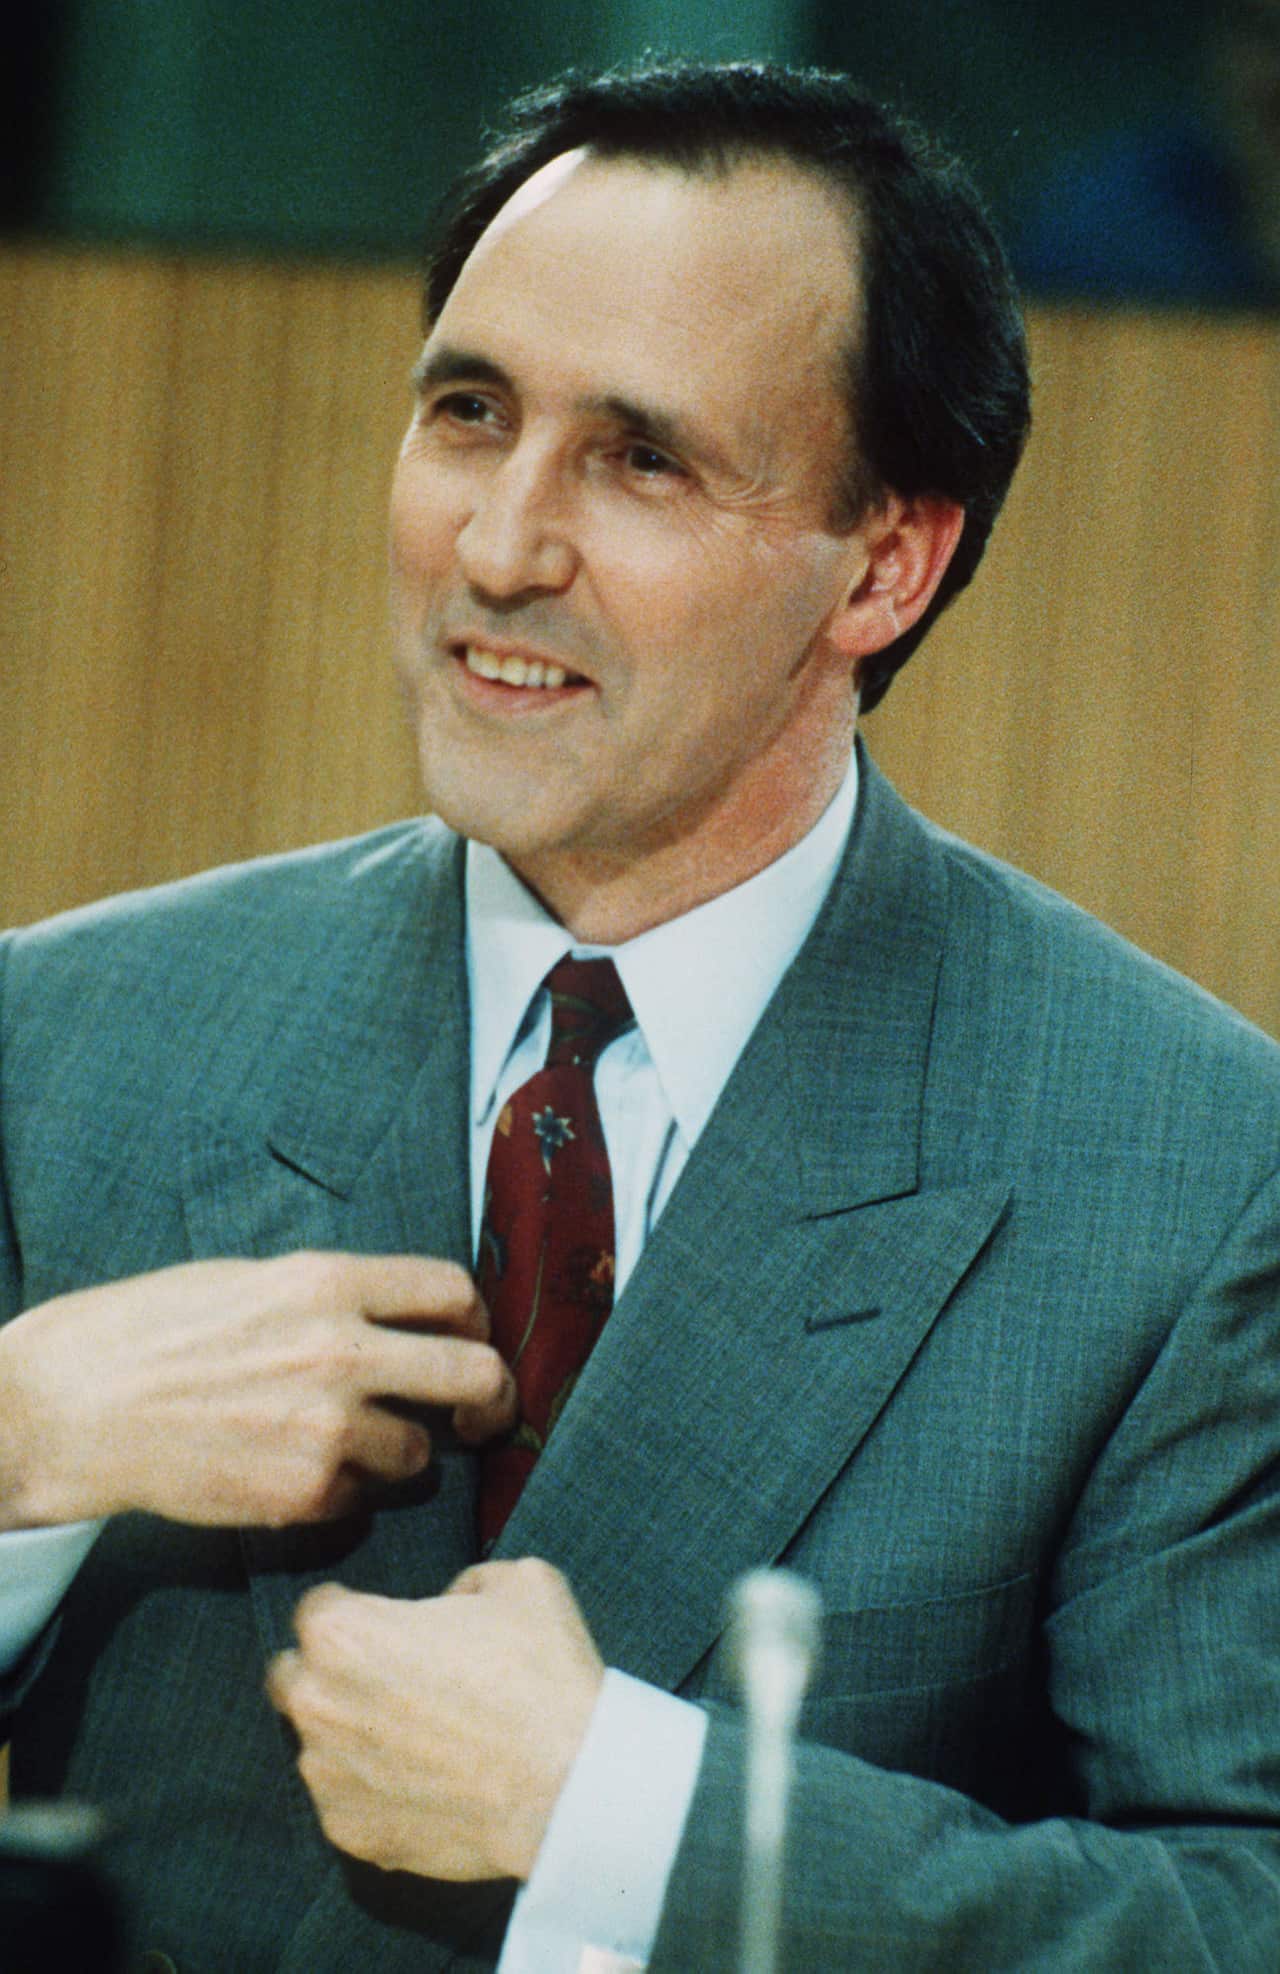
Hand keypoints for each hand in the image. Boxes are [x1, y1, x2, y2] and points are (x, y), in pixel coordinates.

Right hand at [0, 1250, 514, 1528]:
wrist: (71, 1406)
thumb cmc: (150, 1332)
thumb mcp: (250, 1279)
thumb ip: (332, 1297)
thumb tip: (401, 1316)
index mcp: (327, 1282)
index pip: (455, 1291)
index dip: (474, 1321)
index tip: (469, 1340)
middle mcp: (340, 1350)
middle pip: (475, 1374)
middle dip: (488, 1400)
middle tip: (478, 1417)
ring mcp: (325, 1428)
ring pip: (419, 1454)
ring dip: (399, 1456)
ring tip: (346, 1446)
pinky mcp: (300, 1495)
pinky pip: (360, 1502)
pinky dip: (341, 1496)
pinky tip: (295, 1475)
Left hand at [266, 1559, 604, 1881]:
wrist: (568, 1782)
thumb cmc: (540, 1673)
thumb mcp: (516, 1581)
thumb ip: (460, 1583)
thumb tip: (450, 1605)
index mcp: (342, 1633)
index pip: (316, 1609)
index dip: (354, 1611)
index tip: (385, 1625)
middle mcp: (316, 1703)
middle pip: (292, 1677)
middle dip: (327, 1673)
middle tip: (387, 1678)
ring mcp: (328, 1776)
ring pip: (319, 1744)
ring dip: (352, 1734)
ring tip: (418, 1737)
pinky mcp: (350, 1833)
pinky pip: (347, 1800)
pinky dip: (374, 1790)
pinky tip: (426, 1781)